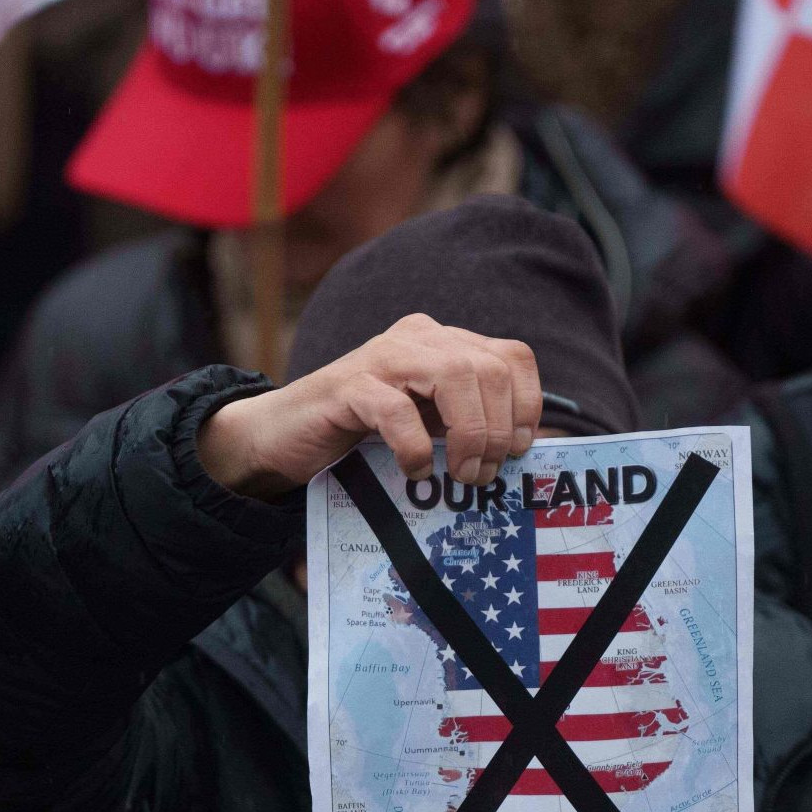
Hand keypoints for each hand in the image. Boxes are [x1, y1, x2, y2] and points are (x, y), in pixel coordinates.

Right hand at [197, 313, 541, 499]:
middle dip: (497, 430)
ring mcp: (381, 358)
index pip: (511, 357)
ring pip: (454, 377)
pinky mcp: (348, 386)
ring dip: (469, 434)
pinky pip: (397, 410)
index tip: (516, 450)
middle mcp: (417, 339)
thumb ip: (469, 422)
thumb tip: (522, 448)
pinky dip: (414, 447)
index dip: (526, 405)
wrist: (285, 437)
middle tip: (480, 473)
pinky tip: (412, 468)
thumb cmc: (364, 435)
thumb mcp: (429, 423)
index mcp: (443, 343)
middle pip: (489, 368)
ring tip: (458, 473)